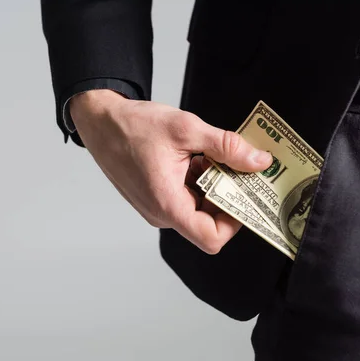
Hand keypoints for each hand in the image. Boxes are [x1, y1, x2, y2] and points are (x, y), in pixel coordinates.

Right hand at [70, 90, 271, 253]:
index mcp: (166, 203)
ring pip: (197, 209)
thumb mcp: (186, 129)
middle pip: (207, 222)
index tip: (245, 194)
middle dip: (228, 196)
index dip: (235, 221)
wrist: (101, 122)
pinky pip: (185, 200)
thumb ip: (226, 147)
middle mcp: (160, 213)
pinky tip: (196, 158)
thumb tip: (258, 162)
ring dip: (212, 186)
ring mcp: (156, 208)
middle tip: (239, 168)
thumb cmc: (132, 126)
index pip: (211, 238)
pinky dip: (198, 182)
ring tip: (212, 157)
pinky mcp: (155, 199)